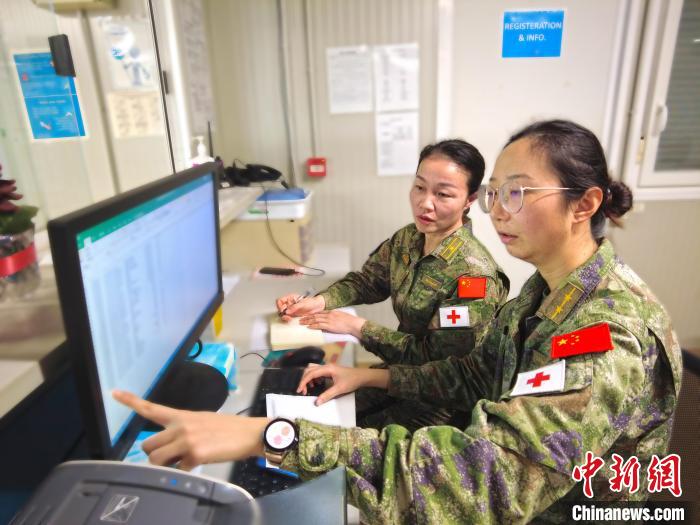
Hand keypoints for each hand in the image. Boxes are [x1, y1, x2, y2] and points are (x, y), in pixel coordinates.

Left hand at [112, 390, 268, 469]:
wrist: (249, 433)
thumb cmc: (227, 429)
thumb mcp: (201, 422)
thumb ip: (182, 431)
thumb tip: (169, 448)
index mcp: (181, 416)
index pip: (151, 408)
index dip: (130, 401)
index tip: (113, 392)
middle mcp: (180, 426)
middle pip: (147, 446)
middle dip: (155, 455)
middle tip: (172, 456)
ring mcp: (186, 440)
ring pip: (156, 459)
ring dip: (166, 465)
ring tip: (184, 460)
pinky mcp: (195, 454)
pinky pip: (178, 470)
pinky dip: (186, 471)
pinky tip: (199, 463)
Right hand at [276, 294, 324, 320]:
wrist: (318, 307)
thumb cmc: (312, 302)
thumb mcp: (303, 303)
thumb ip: (295, 307)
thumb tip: (287, 311)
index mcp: (290, 299)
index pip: (280, 301)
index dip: (280, 305)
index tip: (283, 309)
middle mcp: (290, 305)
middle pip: (281, 309)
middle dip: (282, 313)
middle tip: (286, 315)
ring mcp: (292, 311)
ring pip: (284, 314)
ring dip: (285, 317)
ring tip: (289, 319)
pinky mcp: (294, 316)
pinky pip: (289, 319)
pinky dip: (289, 320)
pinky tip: (291, 321)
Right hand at [297, 364, 388, 404]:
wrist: (362, 377)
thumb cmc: (351, 381)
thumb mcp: (339, 389)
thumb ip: (327, 395)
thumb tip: (316, 402)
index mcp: (327, 368)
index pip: (311, 373)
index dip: (303, 382)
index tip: (300, 390)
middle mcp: (326, 366)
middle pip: (309, 369)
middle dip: (304, 380)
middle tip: (303, 391)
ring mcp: (328, 368)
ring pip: (313, 370)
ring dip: (309, 378)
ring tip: (310, 388)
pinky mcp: (330, 370)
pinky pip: (317, 372)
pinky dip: (314, 378)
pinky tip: (317, 384)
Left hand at [299, 310, 365, 337]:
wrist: (353, 324)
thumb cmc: (349, 321)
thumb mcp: (341, 316)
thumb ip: (334, 317)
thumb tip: (331, 320)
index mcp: (331, 312)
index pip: (319, 312)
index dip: (312, 314)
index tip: (307, 315)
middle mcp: (329, 315)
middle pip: (315, 315)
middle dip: (307, 317)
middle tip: (301, 319)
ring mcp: (328, 320)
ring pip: (315, 320)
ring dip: (307, 321)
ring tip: (302, 323)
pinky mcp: (329, 325)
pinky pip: (319, 325)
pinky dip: (313, 326)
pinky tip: (308, 327)